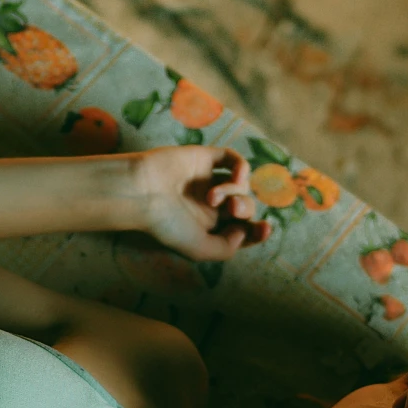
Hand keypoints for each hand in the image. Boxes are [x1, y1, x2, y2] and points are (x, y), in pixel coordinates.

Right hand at [129, 146, 267, 259]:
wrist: (143, 193)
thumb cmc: (166, 224)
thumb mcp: (199, 249)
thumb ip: (227, 248)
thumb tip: (244, 230)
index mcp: (209, 227)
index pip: (243, 229)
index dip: (257, 231)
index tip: (264, 229)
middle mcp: (211, 204)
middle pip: (244, 206)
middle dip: (244, 209)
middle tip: (231, 209)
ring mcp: (209, 180)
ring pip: (240, 184)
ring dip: (234, 190)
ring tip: (212, 197)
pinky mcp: (205, 158)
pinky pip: (233, 159)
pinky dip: (241, 166)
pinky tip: (238, 174)